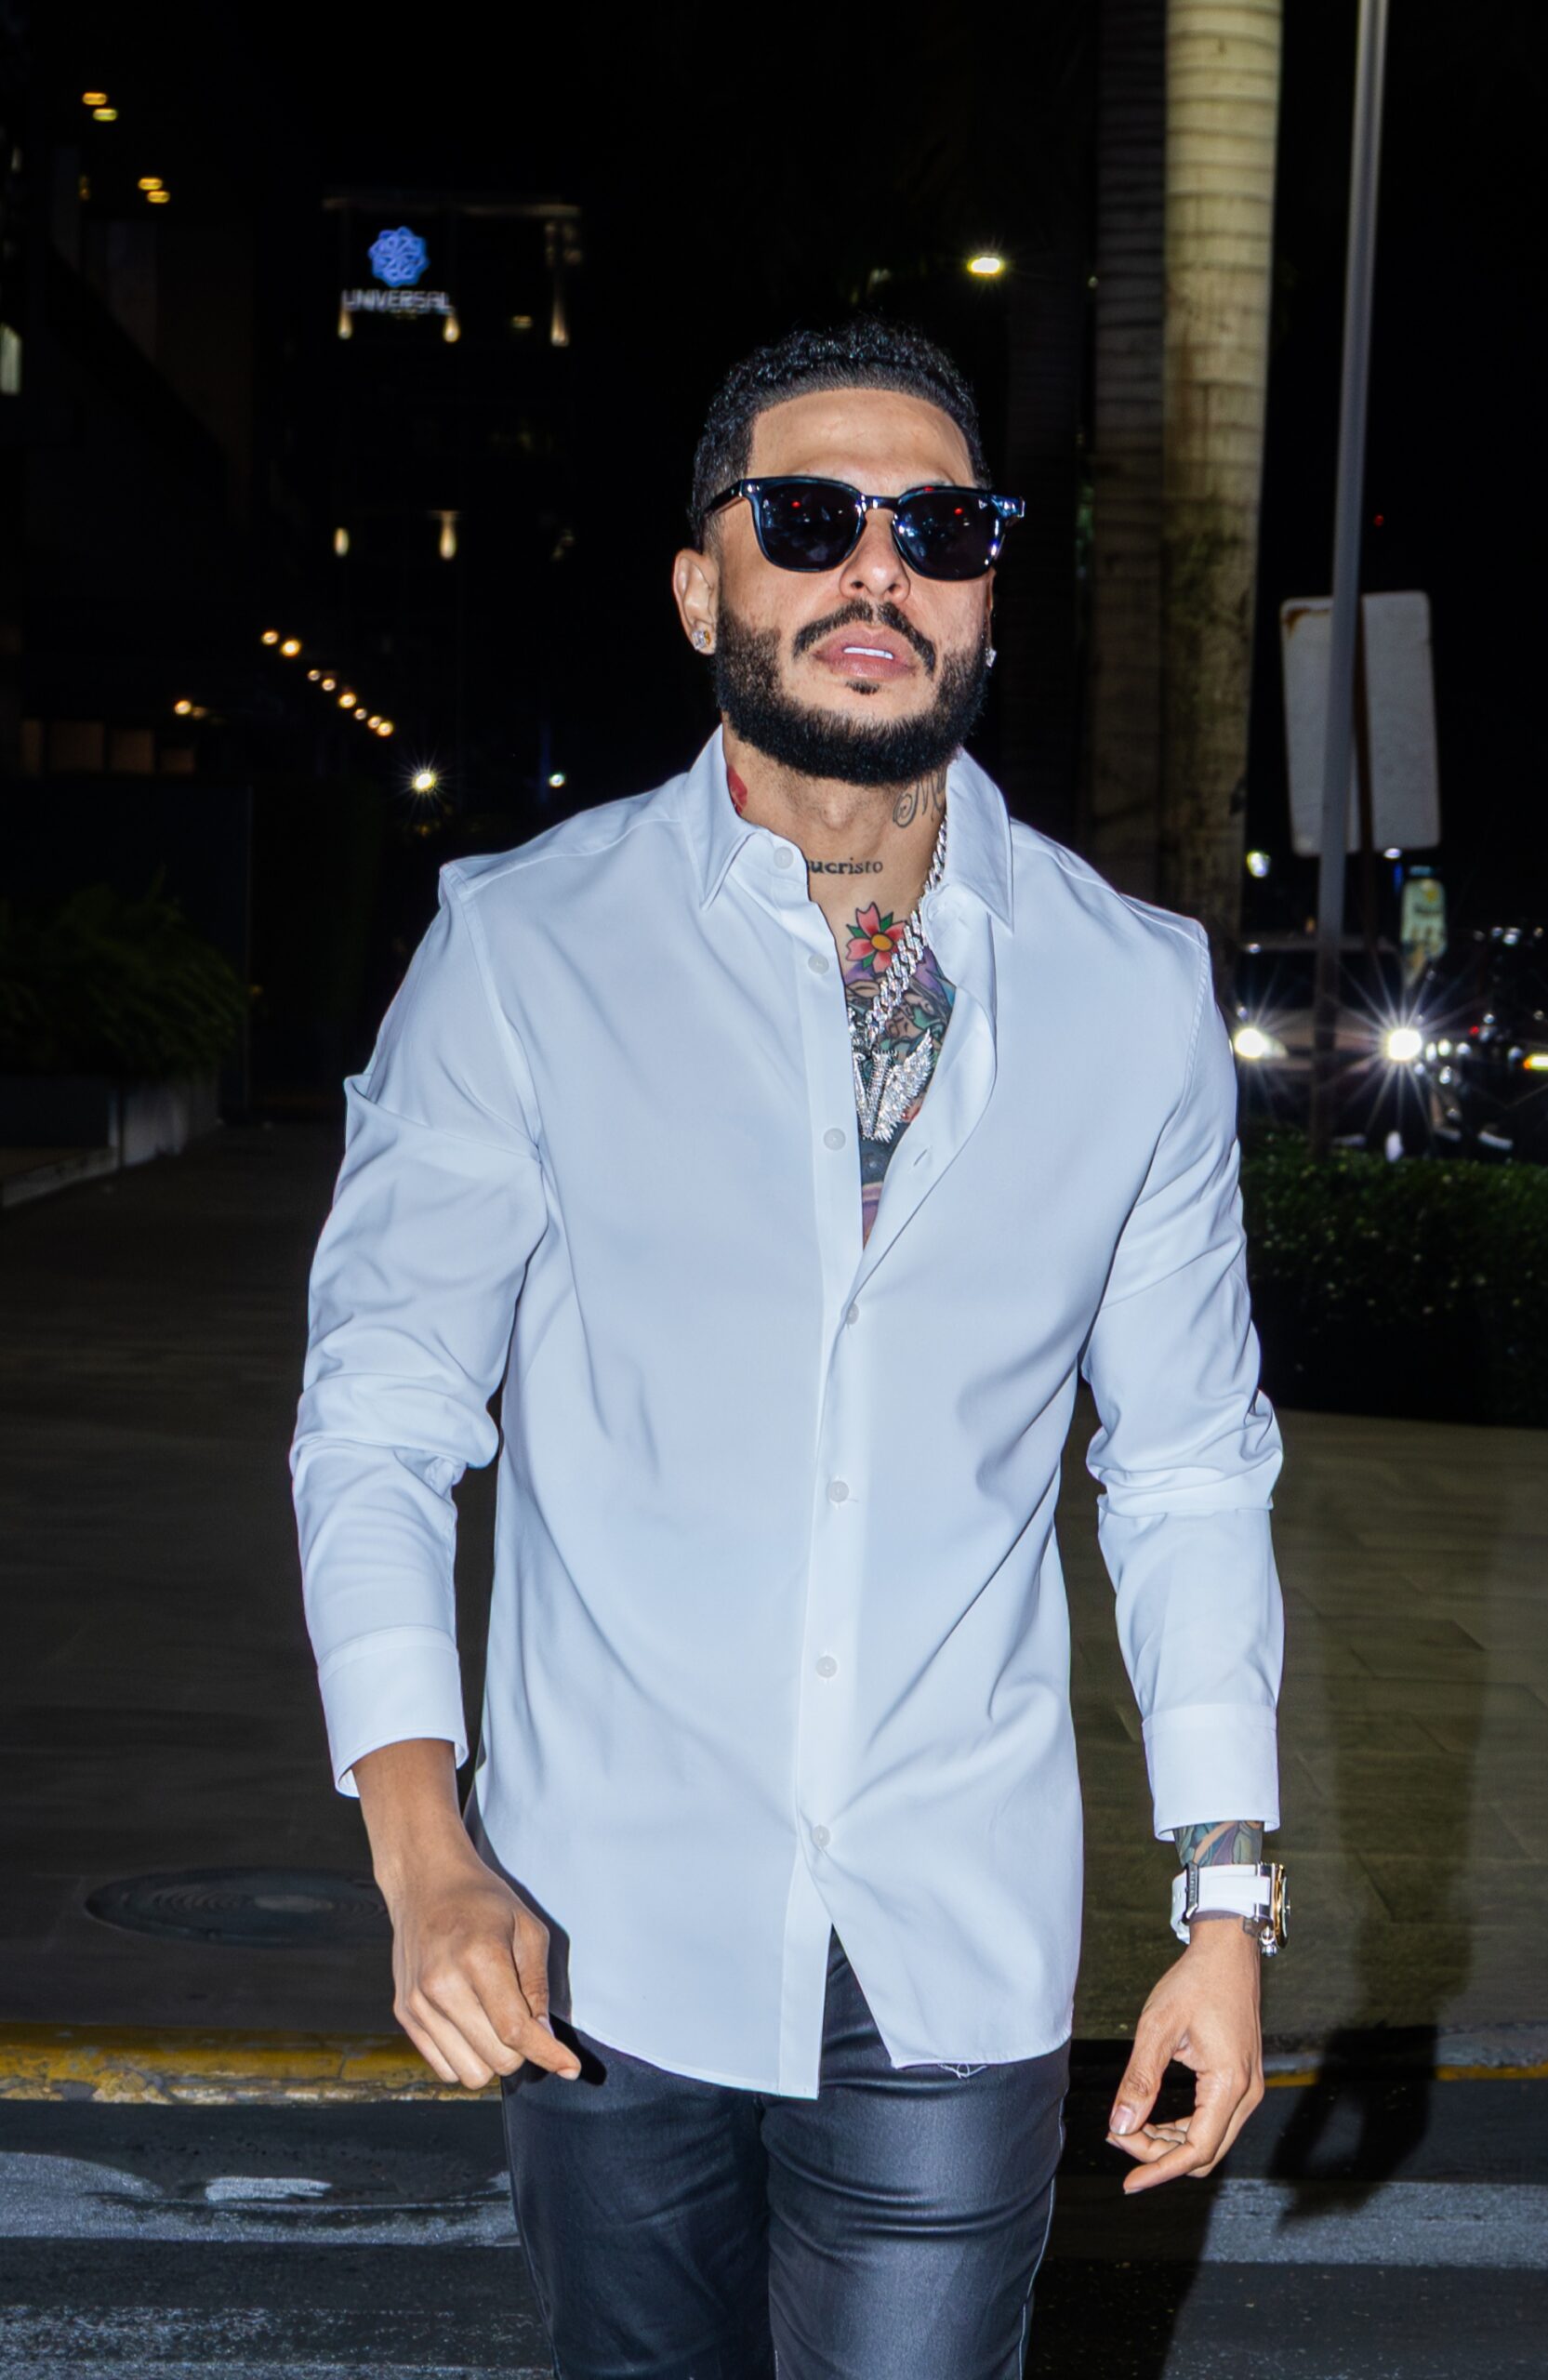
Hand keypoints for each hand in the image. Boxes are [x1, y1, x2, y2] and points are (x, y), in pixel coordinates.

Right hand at [381, 1840, 582, 2090]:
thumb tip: (545, 2039)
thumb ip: (538, 1987)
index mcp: (479, 1957)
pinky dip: (466, 2058)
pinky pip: (444, 2068)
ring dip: (493, 2059)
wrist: (425, 1883)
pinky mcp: (404, 2013)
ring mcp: (418, 2003)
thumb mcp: (527, 1930)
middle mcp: (442, 1985)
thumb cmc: (483, 1902)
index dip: (548, 2055)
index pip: (515, 2029)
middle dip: (522, 2051)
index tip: (571, 2068)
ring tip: (495, 2022)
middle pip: (496, 2058)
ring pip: (470, 2074)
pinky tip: (472, 2026)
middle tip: (524, 2021)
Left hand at [1106, 1920, 1263, 2192]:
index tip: (1128, 2182)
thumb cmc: (1195, 1982)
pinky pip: (1213, 2121)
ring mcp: (1248, 2088)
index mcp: (1230, 2085)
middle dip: (1160, 2155)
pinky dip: (1183, 2128)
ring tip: (1130, 2129)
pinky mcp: (1241, 2080)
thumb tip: (1119, 2125)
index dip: (1159, 2169)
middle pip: (1205, 2152)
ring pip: (1210, 2140)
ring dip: (1170, 2143)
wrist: (1228, 1952)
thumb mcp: (1158, 2027)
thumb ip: (1139, 2079)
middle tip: (1119, 2139)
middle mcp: (1247, 2094)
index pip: (1196, 2150)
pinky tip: (1154, 2118)